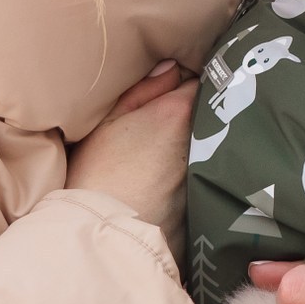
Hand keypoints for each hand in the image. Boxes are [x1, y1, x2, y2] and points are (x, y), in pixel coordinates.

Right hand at [65, 59, 196, 239]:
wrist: (103, 235)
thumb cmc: (96, 173)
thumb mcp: (108, 122)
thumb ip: (143, 91)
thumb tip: (172, 68)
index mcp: (178, 112)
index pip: (197, 79)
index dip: (184, 84)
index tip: (170, 93)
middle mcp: (202, 139)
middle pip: (208, 114)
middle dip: (194, 115)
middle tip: (165, 126)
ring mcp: (208, 172)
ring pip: (209, 146)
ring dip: (196, 145)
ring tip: (166, 157)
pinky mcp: (207, 201)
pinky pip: (206, 178)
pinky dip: (194, 177)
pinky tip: (170, 186)